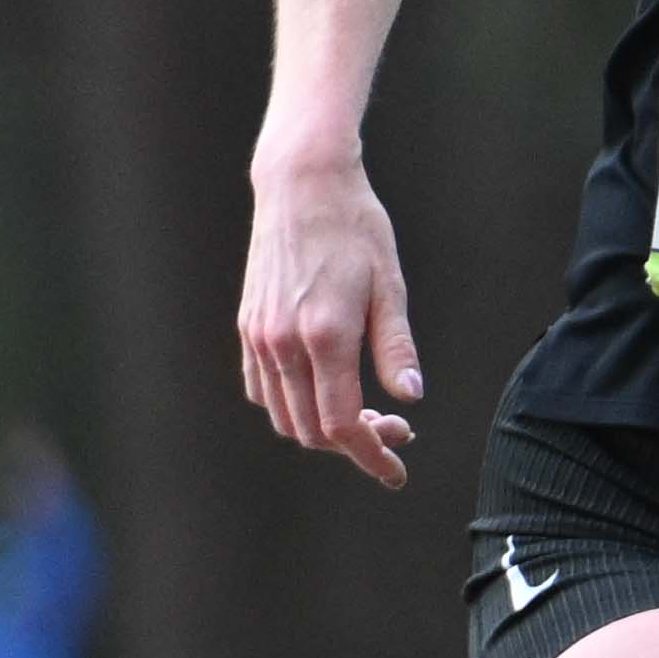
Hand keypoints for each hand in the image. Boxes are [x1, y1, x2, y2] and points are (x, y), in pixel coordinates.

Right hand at [237, 153, 424, 485]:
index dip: (372, 457)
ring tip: (366, 414)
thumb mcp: (391, 285)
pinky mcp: (247, 327)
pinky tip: (324, 393)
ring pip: (283, 417)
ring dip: (322, 431)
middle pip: (311, 430)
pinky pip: (262, 390)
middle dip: (355, 445)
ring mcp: (259, 337)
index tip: (397, 471)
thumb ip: (396, 346)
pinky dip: (291, 407)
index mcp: (325, 336)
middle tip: (395, 430)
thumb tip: (411, 396)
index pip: (344, 424)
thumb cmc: (356, 228)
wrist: (302, 186)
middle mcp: (283, 343)